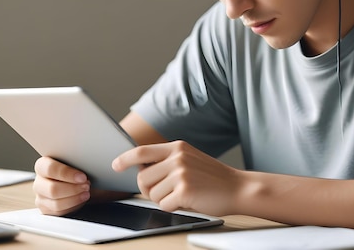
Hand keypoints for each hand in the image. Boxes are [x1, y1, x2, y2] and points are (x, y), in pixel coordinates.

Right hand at [33, 157, 90, 215]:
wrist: (78, 181)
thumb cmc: (74, 169)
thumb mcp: (75, 162)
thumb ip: (75, 161)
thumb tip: (86, 162)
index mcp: (42, 165)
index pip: (49, 169)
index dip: (67, 173)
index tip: (82, 177)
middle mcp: (39, 182)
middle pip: (52, 189)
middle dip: (73, 188)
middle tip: (86, 185)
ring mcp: (41, 197)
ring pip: (55, 203)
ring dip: (75, 198)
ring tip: (86, 192)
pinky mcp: (46, 210)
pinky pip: (59, 212)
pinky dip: (73, 206)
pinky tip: (81, 199)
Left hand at [112, 141, 242, 215]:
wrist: (238, 187)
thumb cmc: (212, 178)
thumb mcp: (190, 159)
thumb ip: (168, 161)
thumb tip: (140, 171)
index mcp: (177, 147)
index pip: (142, 151)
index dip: (125, 159)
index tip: (116, 165)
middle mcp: (177, 157)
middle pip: (142, 178)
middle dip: (149, 190)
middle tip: (167, 192)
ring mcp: (181, 172)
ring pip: (152, 194)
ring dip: (164, 199)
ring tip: (183, 194)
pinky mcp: (184, 190)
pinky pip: (164, 204)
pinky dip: (173, 207)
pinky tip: (189, 200)